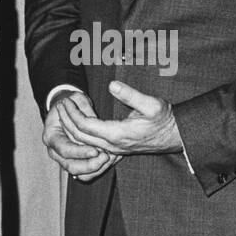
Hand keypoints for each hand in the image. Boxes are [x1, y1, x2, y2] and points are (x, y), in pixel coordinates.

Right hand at [41, 90, 119, 182]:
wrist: (69, 107)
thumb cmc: (71, 102)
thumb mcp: (75, 100)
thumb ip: (83, 111)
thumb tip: (93, 121)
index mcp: (51, 136)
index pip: (64, 150)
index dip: (80, 152)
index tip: (96, 150)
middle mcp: (55, 151)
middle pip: (71, 166)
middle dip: (89, 165)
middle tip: (106, 157)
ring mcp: (65, 159)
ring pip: (79, 174)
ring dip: (95, 169)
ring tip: (109, 159)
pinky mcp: (76, 162)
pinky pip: (86, 174)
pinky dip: (98, 170)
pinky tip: (110, 161)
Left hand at [67, 80, 181, 155]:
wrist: (176, 136)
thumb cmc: (165, 119)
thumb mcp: (152, 104)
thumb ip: (131, 95)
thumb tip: (113, 85)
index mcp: (118, 134)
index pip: (86, 126)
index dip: (73, 113)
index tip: (65, 100)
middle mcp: (113, 145)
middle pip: (80, 136)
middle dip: (67, 120)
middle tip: (59, 105)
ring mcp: (114, 150)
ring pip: (84, 143)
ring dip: (71, 129)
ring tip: (64, 114)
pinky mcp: (116, 150)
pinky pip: (91, 147)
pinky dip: (79, 138)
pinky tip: (74, 130)